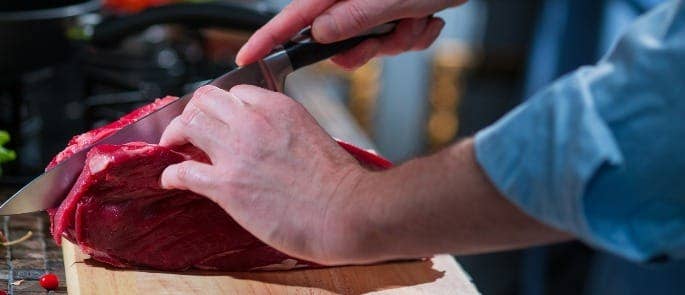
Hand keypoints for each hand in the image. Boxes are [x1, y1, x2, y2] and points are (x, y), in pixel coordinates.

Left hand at [158, 85, 369, 264]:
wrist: (346, 211)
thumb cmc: (339, 182)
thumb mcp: (313, 135)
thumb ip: (285, 129)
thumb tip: (268, 141)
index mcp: (279, 107)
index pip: (236, 92)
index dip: (223, 108)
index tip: (220, 121)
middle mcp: (253, 122)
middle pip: (205, 100)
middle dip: (193, 113)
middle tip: (189, 129)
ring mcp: (237, 152)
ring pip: (188, 125)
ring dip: (176, 135)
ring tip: (175, 147)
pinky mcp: (227, 185)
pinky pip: (183, 171)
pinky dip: (172, 175)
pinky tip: (172, 180)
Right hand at [236, 0, 464, 69]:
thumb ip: (352, 17)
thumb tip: (318, 35)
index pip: (292, 17)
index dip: (266, 39)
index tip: (246, 58)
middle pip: (335, 40)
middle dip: (367, 48)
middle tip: (386, 37)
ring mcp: (372, 6)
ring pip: (371, 44)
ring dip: (398, 40)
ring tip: (417, 19)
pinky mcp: (392, 12)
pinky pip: (394, 40)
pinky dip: (413, 36)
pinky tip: (427, 18)